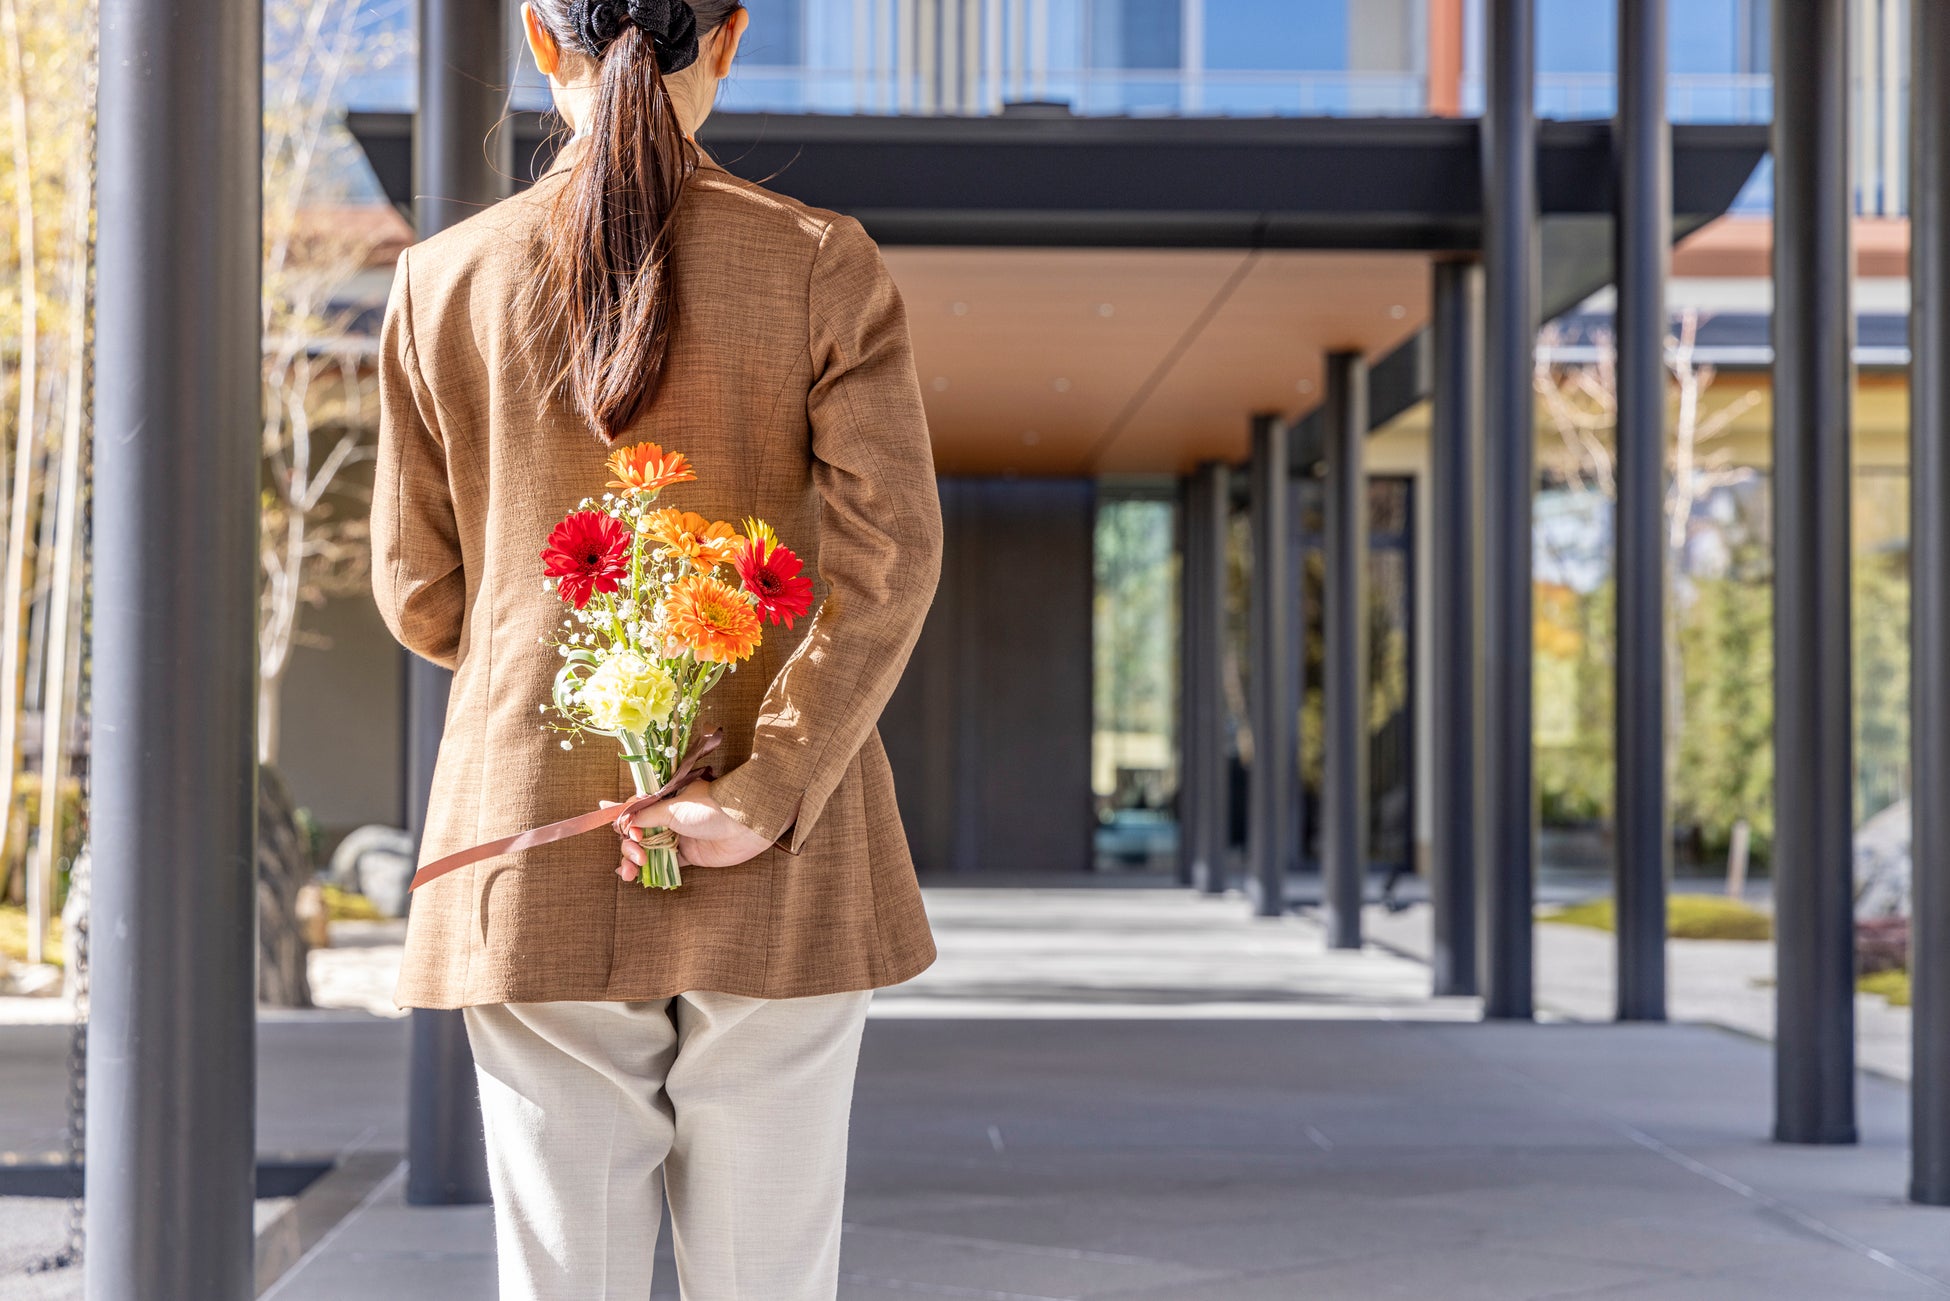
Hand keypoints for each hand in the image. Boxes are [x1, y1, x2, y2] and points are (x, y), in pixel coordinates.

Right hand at [599, 779, 774, 879]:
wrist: (743, 827)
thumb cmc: (709, 809)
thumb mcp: (671, 808)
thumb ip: (644, 814)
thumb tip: (612, 810)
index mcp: (663, 799)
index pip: (635, 811)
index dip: (626, 824)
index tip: (629, 833)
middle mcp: (667, 817)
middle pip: (637, 833)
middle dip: (629, 846)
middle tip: (637, 855)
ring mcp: (677, 836)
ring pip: (646, 849)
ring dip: (632, 860)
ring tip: (629, 872)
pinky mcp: (687, 855)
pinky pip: (662, 862)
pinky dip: (648, 869)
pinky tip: (633, 874)